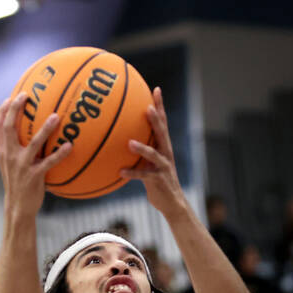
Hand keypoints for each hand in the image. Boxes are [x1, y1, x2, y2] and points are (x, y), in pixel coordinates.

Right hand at [0, 94, 72, 214]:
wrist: (17, 207)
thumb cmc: (18, 183)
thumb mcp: (11, 164)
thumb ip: (15, 147)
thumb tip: (28, 130)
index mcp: (2, 151)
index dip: (2, 110)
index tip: (10, 97)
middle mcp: (9, 155)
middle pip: (9, 127)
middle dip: (16, 109)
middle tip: (26, 95)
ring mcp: (21, 165)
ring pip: (33, 143)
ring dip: (45, 129)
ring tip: (56, 116)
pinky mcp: (33, 176)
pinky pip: (49, 162)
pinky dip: (60, 154)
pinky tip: (70, 146)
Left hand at [121, 87, 185, 213]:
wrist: (172, 203)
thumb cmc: (157, 180)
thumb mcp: (148, 162)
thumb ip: (139, 150)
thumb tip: (121, 137)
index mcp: (163, 146)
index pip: (163, 122)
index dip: (160, 106)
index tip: (156, 89)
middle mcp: (166, 153)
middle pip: (162, 133)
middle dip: (156, 119)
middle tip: (148, 107)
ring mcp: (163, 167)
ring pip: (153, 155)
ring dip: (142, 149)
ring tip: (130, 143)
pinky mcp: (158, 181)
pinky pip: (143, 176)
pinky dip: (132, 174)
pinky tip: (120, 172)